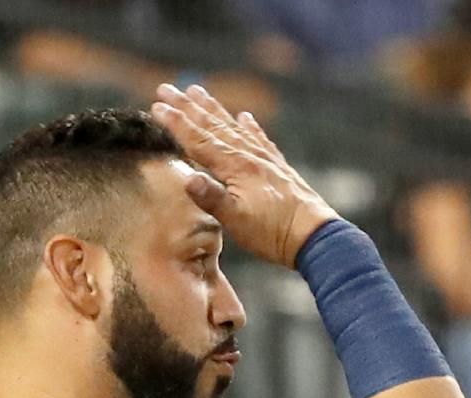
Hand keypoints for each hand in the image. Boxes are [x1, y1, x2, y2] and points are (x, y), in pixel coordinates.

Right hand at [151, 83, 338, 268]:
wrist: (314, 236)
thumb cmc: (274, 232)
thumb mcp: (237, 221)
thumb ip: (211, 198)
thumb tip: (187, 179)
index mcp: (236, 166)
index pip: (199, 140)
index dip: (176, 123)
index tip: (156, 105)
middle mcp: (250, 156)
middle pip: (213, 126)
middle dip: (188, 107)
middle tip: (167, 87)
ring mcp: (266, 160)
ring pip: (234, 127)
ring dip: (214, 110)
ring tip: (198, 91)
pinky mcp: (279, 168)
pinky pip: (260, 140)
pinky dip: (250, 127)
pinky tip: (246, 117)